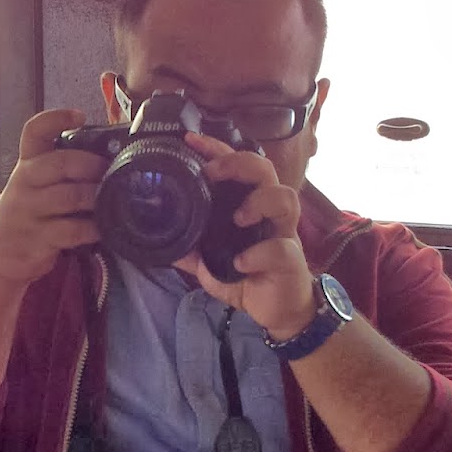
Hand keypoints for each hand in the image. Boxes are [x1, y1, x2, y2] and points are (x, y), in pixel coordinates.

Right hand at [0, 108, 105, 287]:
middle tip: (110, 171)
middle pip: (61, 163)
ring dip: (97, 198)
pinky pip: (73, 230)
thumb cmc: (24, 218)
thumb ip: (59, 173)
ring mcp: (29, 211)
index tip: (79, 116)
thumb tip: (106, 160)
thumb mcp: (32, 188)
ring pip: (70, 196)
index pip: (35, 131)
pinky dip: (94, 228)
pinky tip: (103, 228)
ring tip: (113, 200)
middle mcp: (25, 183)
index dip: (56, 118)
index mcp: (26, 165)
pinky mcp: (37, 239)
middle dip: (92, 165)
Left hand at [172, 133, 316, 339]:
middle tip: (213, 173)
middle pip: (266, 170)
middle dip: (239, 164)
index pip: (238, 168)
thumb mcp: (211, 263)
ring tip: (238, 218)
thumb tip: (161, 239)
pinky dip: (259, 254)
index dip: (218, 150)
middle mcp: (269, 214)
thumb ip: (191, 249)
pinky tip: (240, 262)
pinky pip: (280, 249)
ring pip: (286, 199)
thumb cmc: (248, 277)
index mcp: (250, 206)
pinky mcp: (291, 260)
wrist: (278, 311)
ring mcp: (283, 234)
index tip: (191, 140)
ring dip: (259, 202)